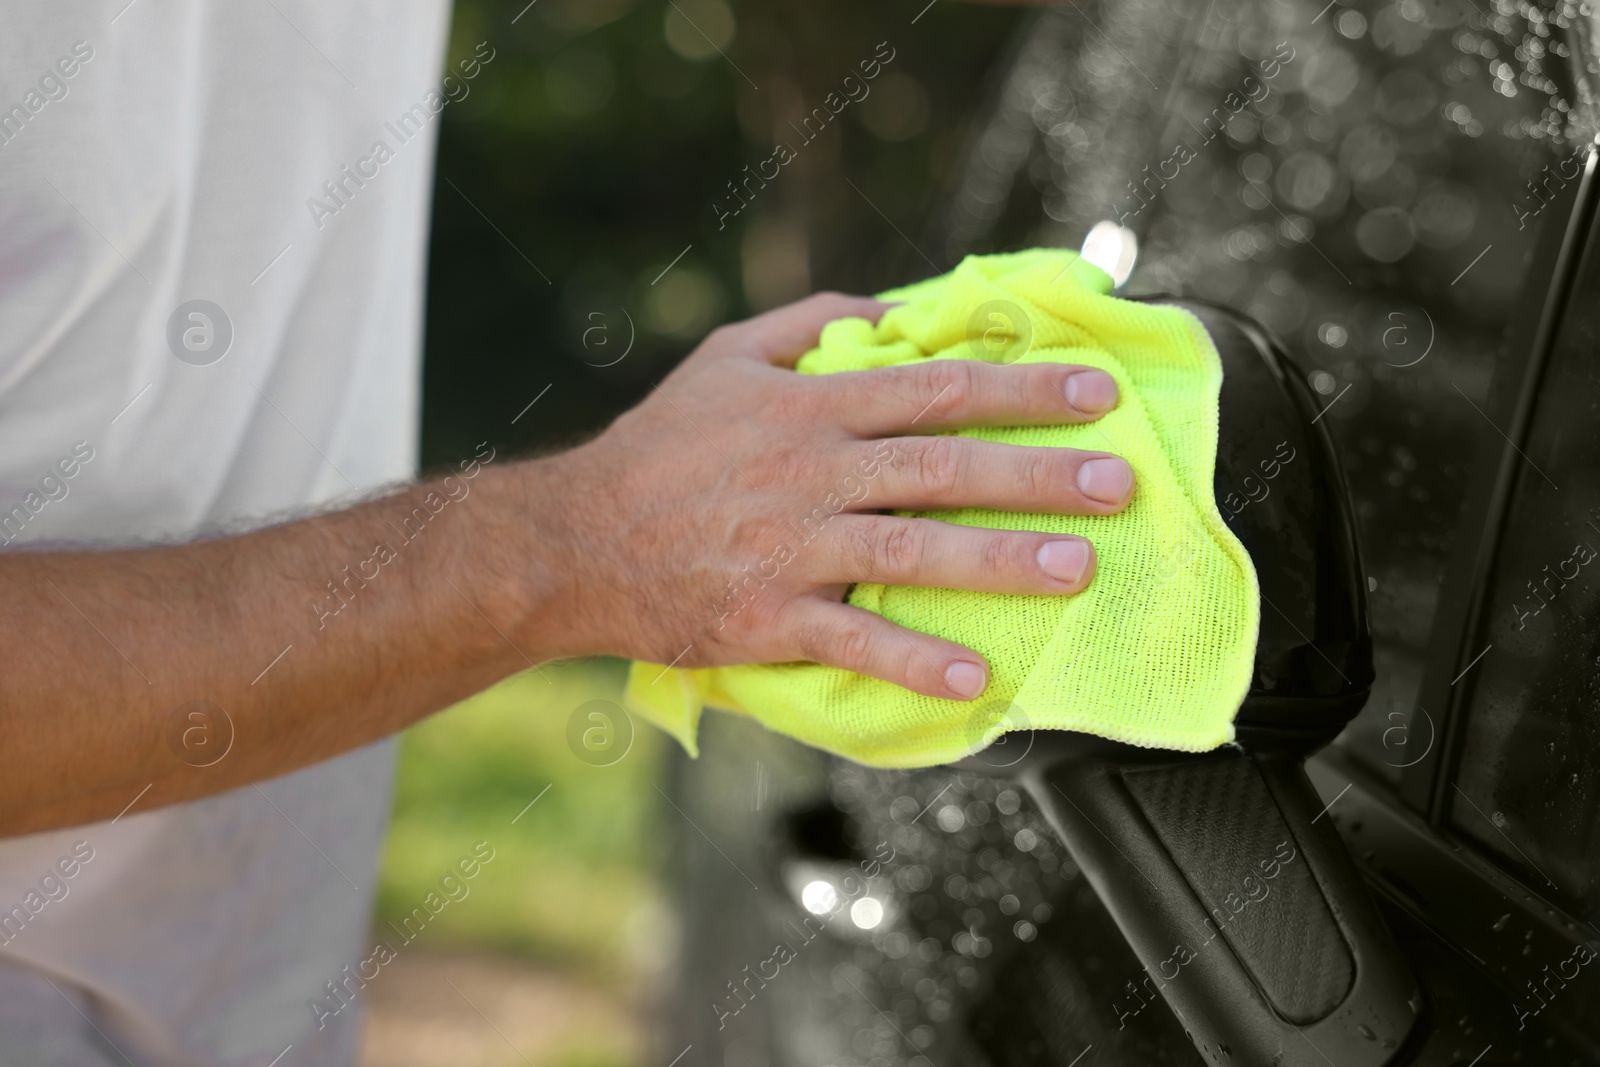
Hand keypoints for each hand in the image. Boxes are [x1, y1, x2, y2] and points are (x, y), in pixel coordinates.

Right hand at [532, 292, 1133, 699]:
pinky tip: (974, 678)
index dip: (1021, 389)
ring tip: (1077, 567)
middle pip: (942, 467)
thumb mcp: (723, 359)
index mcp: (807, 408)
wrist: (574, 541)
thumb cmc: (657, 448)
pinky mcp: (770, 618)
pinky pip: (854, 640)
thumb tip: (883, 313)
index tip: (1094, 393)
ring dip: (1001, 560)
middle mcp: (811, 473)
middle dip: (1037, 474)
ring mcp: (793, 549)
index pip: (934, 389)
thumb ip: (805, 323)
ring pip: (914, 551)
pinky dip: (914, 660)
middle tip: (1118, 484)